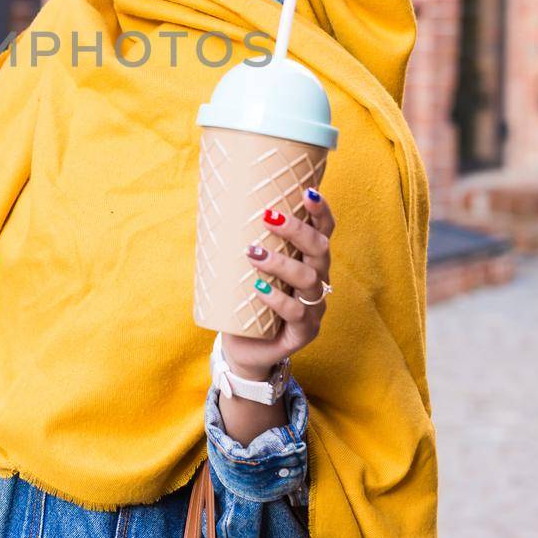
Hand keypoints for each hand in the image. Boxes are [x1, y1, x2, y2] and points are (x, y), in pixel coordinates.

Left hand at [221, 187, 334, 380]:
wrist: (245, 347)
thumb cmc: (245, 299)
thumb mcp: (246, 267)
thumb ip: (243, 240)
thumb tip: (215, 203)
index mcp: (307, 260)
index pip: (323, 231)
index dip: (321, 212)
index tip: (308, 191)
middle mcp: (317, 280)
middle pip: (320, 250)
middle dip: (297, 230)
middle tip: (268, 217)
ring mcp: (314, 307)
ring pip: (308, 279)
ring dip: (280, 262)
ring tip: (252, 253)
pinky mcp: (305, 331)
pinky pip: (297, 312)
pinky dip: (277, 298)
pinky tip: (258, 289)